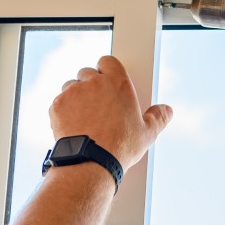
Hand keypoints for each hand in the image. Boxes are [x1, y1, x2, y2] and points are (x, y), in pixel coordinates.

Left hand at [51, 56, 171, 168]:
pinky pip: (59, 102)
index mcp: (118, 83)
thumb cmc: (120, 147)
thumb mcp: (147, 133)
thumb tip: (166, 110)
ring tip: (84, 118)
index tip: (108, 81)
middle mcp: (94, 83)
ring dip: (76, 97)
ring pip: (71, 86)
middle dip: (91, 85)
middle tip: (97, 105)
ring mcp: (73, 92)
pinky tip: (73, 126)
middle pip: (88, 73)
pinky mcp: (57, 105)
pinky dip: (63, 111)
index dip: (107, 70)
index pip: (108, 61)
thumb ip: (158, 117)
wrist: (91, 163)